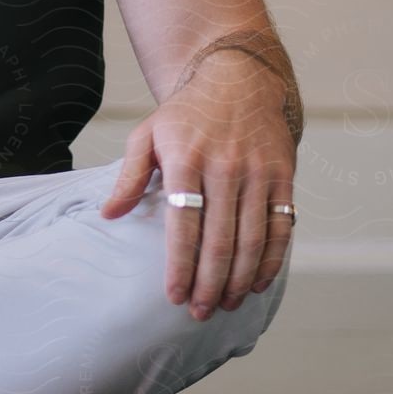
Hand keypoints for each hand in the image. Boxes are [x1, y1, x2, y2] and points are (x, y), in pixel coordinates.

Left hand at [97, 52, 296, 321]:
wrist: (237, 80)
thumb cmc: (184, 115)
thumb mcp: (147, 135)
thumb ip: (128, 176)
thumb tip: (108, 215)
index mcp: (187, 160)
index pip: (183, 225)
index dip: (180, 265)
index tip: (173, 297)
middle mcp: (225, 168)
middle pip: (220, 239)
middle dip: (209, 283)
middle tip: (199, 313)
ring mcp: (258, 173)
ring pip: (252, 239)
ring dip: (239, 279)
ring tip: (224, 305)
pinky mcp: (283, 176)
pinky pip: (281, 226)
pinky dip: (270, 259)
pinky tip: (256, 283)